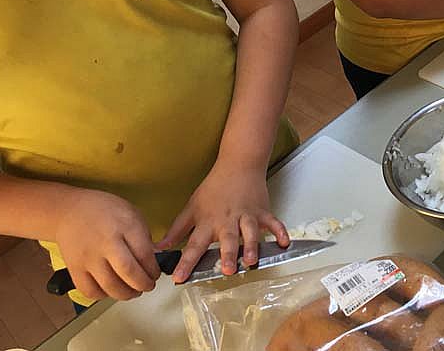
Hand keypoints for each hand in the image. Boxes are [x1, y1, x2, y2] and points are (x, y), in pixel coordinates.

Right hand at [55, 189, 159, 300]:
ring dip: (126, 294)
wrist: (70, 211)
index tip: (155, 273)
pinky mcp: (74, 268)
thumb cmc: (104, 211)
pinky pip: (90, 291)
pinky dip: (103, 295)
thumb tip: (154, 260)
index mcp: (125, 226)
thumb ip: (144, 237)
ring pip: (110, 286)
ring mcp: (88, 257)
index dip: (153, 269)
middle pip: (128, 272)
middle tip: (147, 285)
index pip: (144, 254)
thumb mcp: (132, 214)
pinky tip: (111, 289)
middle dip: (143, 284)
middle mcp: (106, 242)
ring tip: (132, 291)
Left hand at [157, 163, 287, 283]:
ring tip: (252, 260)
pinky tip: (284, 243)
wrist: (238, 165)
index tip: (178, 278)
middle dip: (228, 254)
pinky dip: (280, 232)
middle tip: (228, 270)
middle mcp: (227, 221)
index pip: (194, 245)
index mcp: (208, 222)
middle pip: (227, 239)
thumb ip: (177, 230)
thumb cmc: (214, 188)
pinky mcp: (262, 212)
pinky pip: (273, 222)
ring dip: (251, 246)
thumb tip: (159, 248)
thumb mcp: (192, 208)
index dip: (186, 262)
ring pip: (250, 232)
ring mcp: (247, 216)